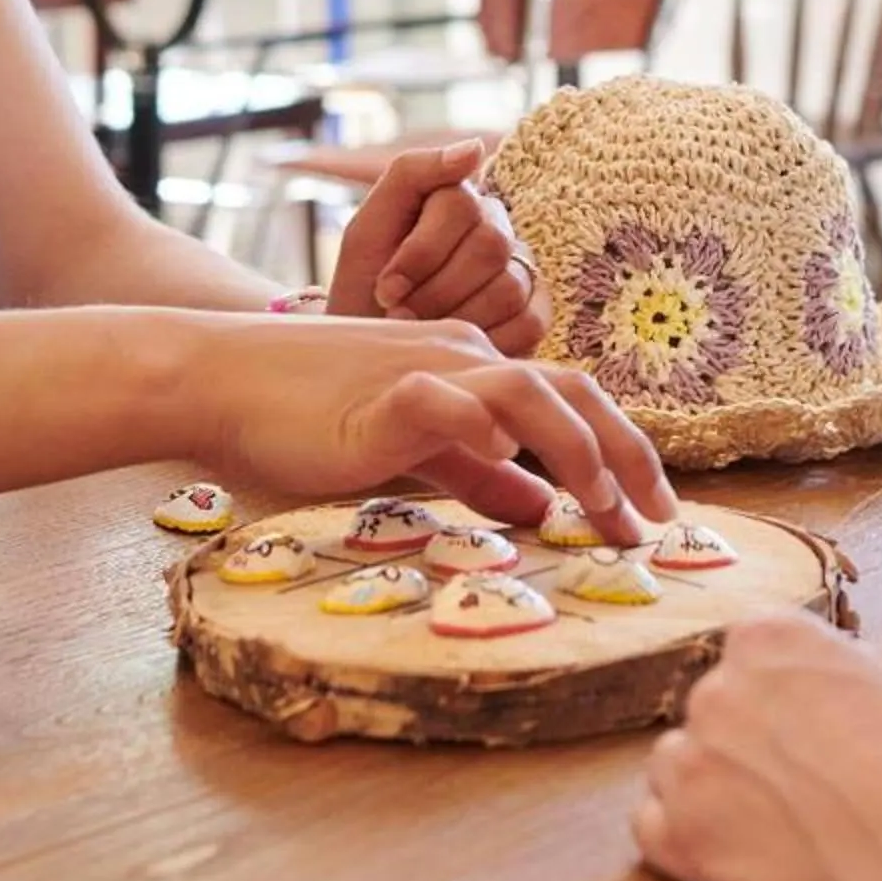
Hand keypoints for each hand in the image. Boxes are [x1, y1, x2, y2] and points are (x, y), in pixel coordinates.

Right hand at [185, 307, 675, 540]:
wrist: (221, 377)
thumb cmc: (307, 413)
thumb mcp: (412, 445)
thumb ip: (476, 471)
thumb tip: (540, 506)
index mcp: (474, 365)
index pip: (572, 401)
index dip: (623, 453)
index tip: (650, 514)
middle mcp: (463, 357)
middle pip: (573, 391)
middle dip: (628, 457)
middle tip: (660, 523)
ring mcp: (422, 371)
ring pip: (527, 392)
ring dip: (579, 449)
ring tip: (606, 507)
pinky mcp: (378, 398)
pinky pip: (441, 402)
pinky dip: (481, 428)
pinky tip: (510, 467)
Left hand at [326, 139, 547, 356]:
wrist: (371, 348)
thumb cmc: (366, 287)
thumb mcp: (368, 227)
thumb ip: (413, 172)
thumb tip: (475, 147)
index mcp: (459, 201)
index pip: (460, 206)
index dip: (421, 253)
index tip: (386, 288)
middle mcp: (498, 230)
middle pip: (490, 245)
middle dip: (436, 290)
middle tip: (401, 313)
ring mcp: (522, 272)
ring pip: (508, 287)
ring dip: (455, 317)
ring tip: (423, 330)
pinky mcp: (535, 316)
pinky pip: (530, 323)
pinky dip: (486, 340)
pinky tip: (456, 344)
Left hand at [634, 614, 881, 880]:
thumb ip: (851, 665)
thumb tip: (838, 672)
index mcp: (768, 637)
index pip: (750, 652)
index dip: (786, 694)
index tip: (814, 725)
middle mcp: (717, 687)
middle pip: (715, 708)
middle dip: (751, 741)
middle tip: (804, 783)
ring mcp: (694, 763)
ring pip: (677, 764)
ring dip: (712, 785)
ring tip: (774, 821)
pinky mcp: (683, 839)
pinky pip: (653, 825)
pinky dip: (686, 837)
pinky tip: (736, 850)